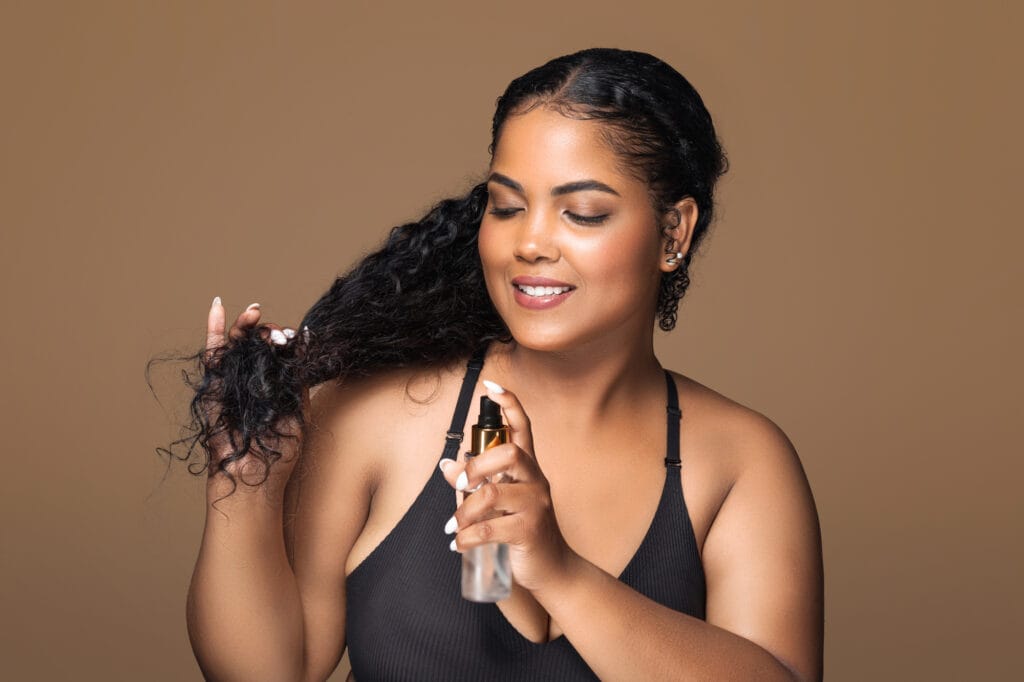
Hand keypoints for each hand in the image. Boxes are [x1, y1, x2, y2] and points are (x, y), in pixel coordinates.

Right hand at [204, 297, 306, 489]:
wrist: (253, 476)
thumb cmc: (279, 450)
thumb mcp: (299, 408)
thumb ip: (298, 375)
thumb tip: (306, 339)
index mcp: (277, 385)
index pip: (281, 351)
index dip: (287, 340)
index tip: (295, 336)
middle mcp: (255, 380)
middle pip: (259, 344)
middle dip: (269, 332)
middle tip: (277, 333)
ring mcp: (234, 380)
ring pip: (238, 344)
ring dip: (247, 325)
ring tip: (256, 314)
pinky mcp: (215, 385)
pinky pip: (213, 353)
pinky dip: (215, 328)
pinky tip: (219, 306)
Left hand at [439, 381, 578, 592]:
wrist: (551, 568)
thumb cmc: (522, 529)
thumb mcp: (499, 502)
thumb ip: (475, 482)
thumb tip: (447, 464)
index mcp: (528, 468)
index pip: (523, 427)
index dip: (509, 405)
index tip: (491, 386)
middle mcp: (536, 480)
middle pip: (508, 453)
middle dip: (475, 467)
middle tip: (460, 487)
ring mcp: (536, 505)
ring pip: (492, 493)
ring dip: (464, 510)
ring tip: (454, 526)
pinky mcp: (529, 530)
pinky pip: (489, 528)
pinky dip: (467, 537)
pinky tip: (459, 543)